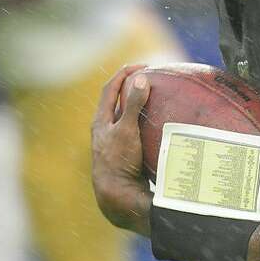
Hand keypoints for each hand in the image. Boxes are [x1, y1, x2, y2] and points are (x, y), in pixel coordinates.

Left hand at [91, 64, 150, 235]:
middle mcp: (104, 132)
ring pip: (124, 120)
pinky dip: (145, 126)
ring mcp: (113, 145)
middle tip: (149, 79)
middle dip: (130, 88)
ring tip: (156, 100)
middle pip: (115, 102)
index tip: (143, 65)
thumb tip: (141, 79)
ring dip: (138, 107)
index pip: (109, 89)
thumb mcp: (127, 130)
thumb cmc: (120, 161)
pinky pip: (135, 134)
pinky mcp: (124, 157)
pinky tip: (159, 129)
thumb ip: (134, 105)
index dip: (124, 74)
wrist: (118, 194)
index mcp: (100, 122)